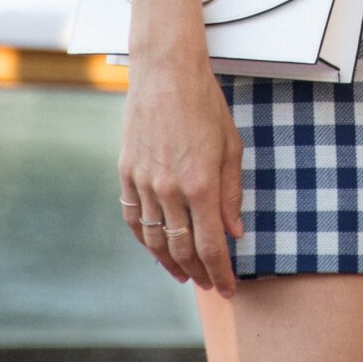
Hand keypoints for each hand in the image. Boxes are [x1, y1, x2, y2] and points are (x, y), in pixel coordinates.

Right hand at [118, 57, 244, 295]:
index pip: (211, 245)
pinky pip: (134, 218)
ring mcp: (145, 183)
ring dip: (170, 263)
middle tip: (212, 285)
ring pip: (155, 240)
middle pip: (182, 249)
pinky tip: (156, 248)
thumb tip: (235, 232)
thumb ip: (232, 193)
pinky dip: (145, 239)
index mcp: (202, 184)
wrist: (166, 73)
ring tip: (185, 274)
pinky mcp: (127, 174)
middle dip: (200, 272)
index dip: (221, 272)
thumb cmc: (206, 105)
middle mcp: (171, 190)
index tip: (229, 288)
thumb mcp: (231, 146)